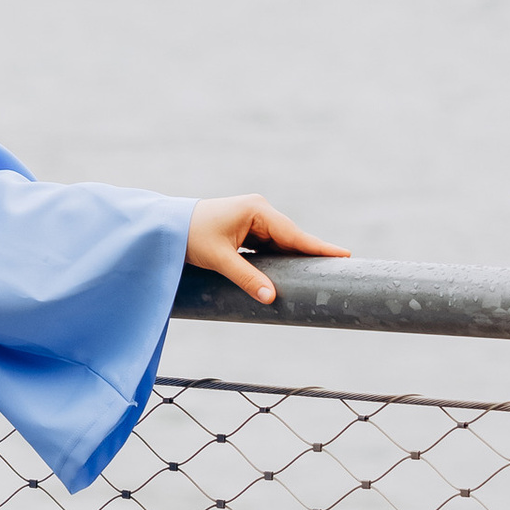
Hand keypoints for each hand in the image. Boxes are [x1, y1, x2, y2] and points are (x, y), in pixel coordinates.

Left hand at [184, 194, 349, 304]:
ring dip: (296, 257)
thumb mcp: (219, 258)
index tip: (345, 255)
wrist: (164, 226)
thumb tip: (272, 299)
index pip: (294, 234)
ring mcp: (253, 219)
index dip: (319, 247)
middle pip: (292, 238)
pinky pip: (270, 245)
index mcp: (256, 210)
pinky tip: (294, 269)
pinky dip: (280, 257)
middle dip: (312, 253)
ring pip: (281, 243)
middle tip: (342, 267)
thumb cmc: (189, 236)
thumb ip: (246, 278)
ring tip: (323, 271)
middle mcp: (259, 211)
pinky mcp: (246, 229)